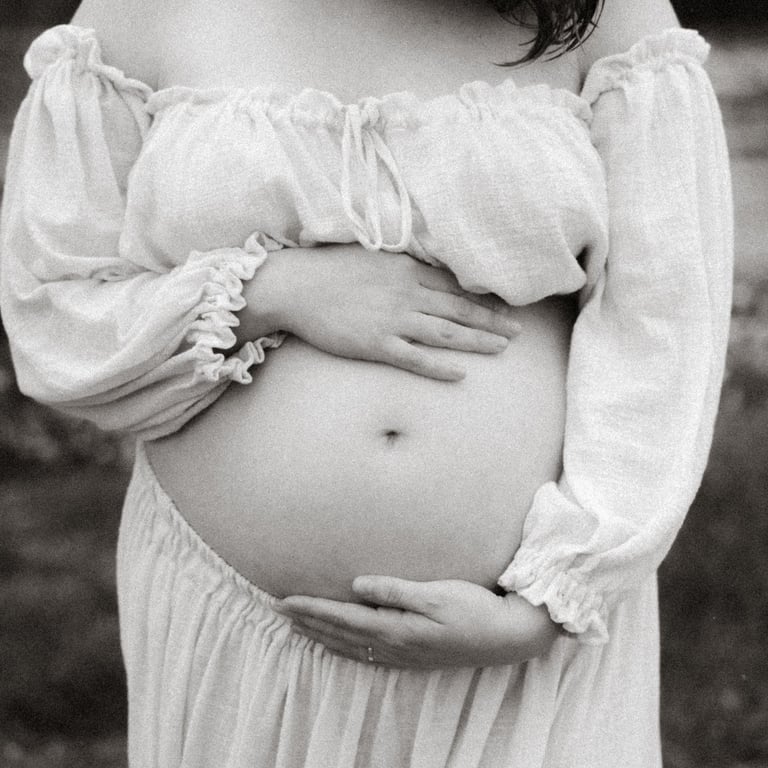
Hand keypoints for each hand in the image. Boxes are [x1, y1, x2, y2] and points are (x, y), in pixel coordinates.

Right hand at [242, 244, 520, 380]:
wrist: (294, 286)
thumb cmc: (327, 268)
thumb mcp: (369, 255)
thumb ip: (398, 265)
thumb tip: (419, 270)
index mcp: (405, 269)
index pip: (454, 285)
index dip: (482, 296)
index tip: (505, 305)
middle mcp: (406, 294)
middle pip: (459, 309)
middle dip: (492, 320)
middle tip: (519, 331)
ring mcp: (392, 321)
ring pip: (445, 333)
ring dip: (477, 341)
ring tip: (502, 348)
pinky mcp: (376, 345)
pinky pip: (415, 359)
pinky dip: (439, 367)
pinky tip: (461, 374)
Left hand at [274, 575, 560, 668]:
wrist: (506, 635)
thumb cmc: (473, 608)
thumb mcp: (436, 594)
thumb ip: (394, 590)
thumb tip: (356, 586)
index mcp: (396, 628)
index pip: (342, 617)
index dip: (311, 610)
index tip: (284, 600)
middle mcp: (394, 645)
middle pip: (340, 634)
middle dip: (308, 623)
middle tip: (279, 611)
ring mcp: (403, 654)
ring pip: (349, 647)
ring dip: (321, 636)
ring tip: (298, 628)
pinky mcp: (413, 656)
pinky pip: (366, 655)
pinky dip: (344, 649)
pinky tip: (339, 646)